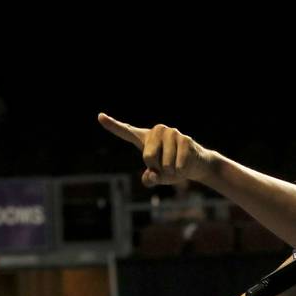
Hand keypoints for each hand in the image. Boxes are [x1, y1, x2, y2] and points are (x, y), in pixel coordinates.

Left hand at [98, 113, 213, 187]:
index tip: (100, 117)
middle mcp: (157, 131)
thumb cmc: (171, 169)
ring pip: (165, 163)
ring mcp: (171, 132)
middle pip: (148, 157)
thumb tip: (151, 177)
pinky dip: (181, 171)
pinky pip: (178, 164)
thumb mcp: (157, 177)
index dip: (112, 125)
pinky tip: (184, 165)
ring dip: (171, 171)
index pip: (126, 131)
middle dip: (157, 168)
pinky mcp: (185, 139)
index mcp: (145, 138)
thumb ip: (149, 179)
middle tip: (165, 166)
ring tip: (175, 165)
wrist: (195, 165)